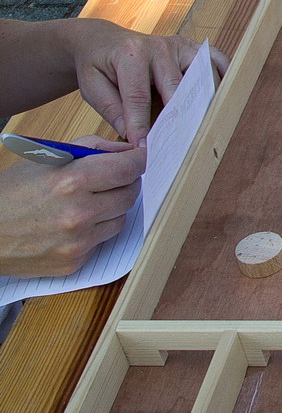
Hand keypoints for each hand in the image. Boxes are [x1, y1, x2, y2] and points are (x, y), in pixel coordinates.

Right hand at [0, 140, 145, 276]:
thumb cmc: (12, 191)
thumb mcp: (47, 157)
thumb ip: (92, 148)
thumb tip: (127, 151)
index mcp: (72, 180)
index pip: (128, 168)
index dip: (137, 161)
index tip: (138, 158)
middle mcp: (79, 213)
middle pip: (130, 194)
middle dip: (125, 184)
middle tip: (112, 179)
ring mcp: (78, 242)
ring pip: (120, 220)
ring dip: (111, 209)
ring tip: (88, 202)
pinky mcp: (74, 263)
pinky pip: (102, 242)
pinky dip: (94, 231)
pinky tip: (73, 224)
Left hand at [65, 21, 227, 145]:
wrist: (103, 40)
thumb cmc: (98, 65)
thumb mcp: (91, 86)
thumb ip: (111, 109)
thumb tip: (133, 134)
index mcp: (129, 55)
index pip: (138, 96)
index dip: (141, 125)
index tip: (144, 149)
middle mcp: (158, 47)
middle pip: (176, 86)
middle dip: (178, 117)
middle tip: (181, 144)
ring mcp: (179, 45)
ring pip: (202, 73)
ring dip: (206, 99)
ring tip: (205, 125)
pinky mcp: (191, 48)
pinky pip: (215, 59)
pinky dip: (222, 76)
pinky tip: (223, 96)